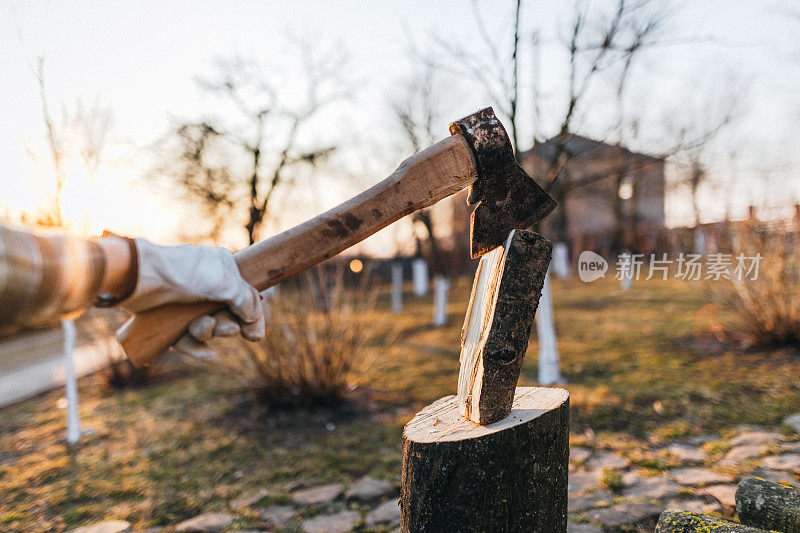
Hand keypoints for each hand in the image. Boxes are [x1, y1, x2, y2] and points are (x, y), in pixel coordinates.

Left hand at [119, 239, 264, 358]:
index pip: (245, 297)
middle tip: (227, 328)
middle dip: (227, 326)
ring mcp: (186, 304)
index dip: (252, 317)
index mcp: (222, 272)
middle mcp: (206, 287)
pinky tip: (208, 355)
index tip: (255, 335)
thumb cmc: (186, 274)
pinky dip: (197, 348)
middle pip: (226, 316)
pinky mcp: (169, 321)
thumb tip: (253, 319)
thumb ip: (247, 300)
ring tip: (202, 327)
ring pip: (207, 329)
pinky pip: (188, 340)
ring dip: (209, 332)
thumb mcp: (226, 283)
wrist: (142, 278)